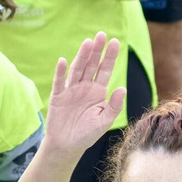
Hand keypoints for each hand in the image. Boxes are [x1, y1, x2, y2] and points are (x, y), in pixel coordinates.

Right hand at [45, 35, 125, 155]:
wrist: (67, 146)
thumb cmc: (87, 134)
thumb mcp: (104, 121)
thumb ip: (113, 106)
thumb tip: (122, 88)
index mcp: (98, 91)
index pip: (105, 70)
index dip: (109, 56)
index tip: (115, 42)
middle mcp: (85, 87)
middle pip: (91, 65)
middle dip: (96, 50)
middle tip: (101, 35)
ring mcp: (71, 90)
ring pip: (77, 69)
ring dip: (82, 56)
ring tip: (88, 42)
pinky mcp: (58, 96)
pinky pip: (60, 82)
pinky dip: (61, 72)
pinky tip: (63, 61)